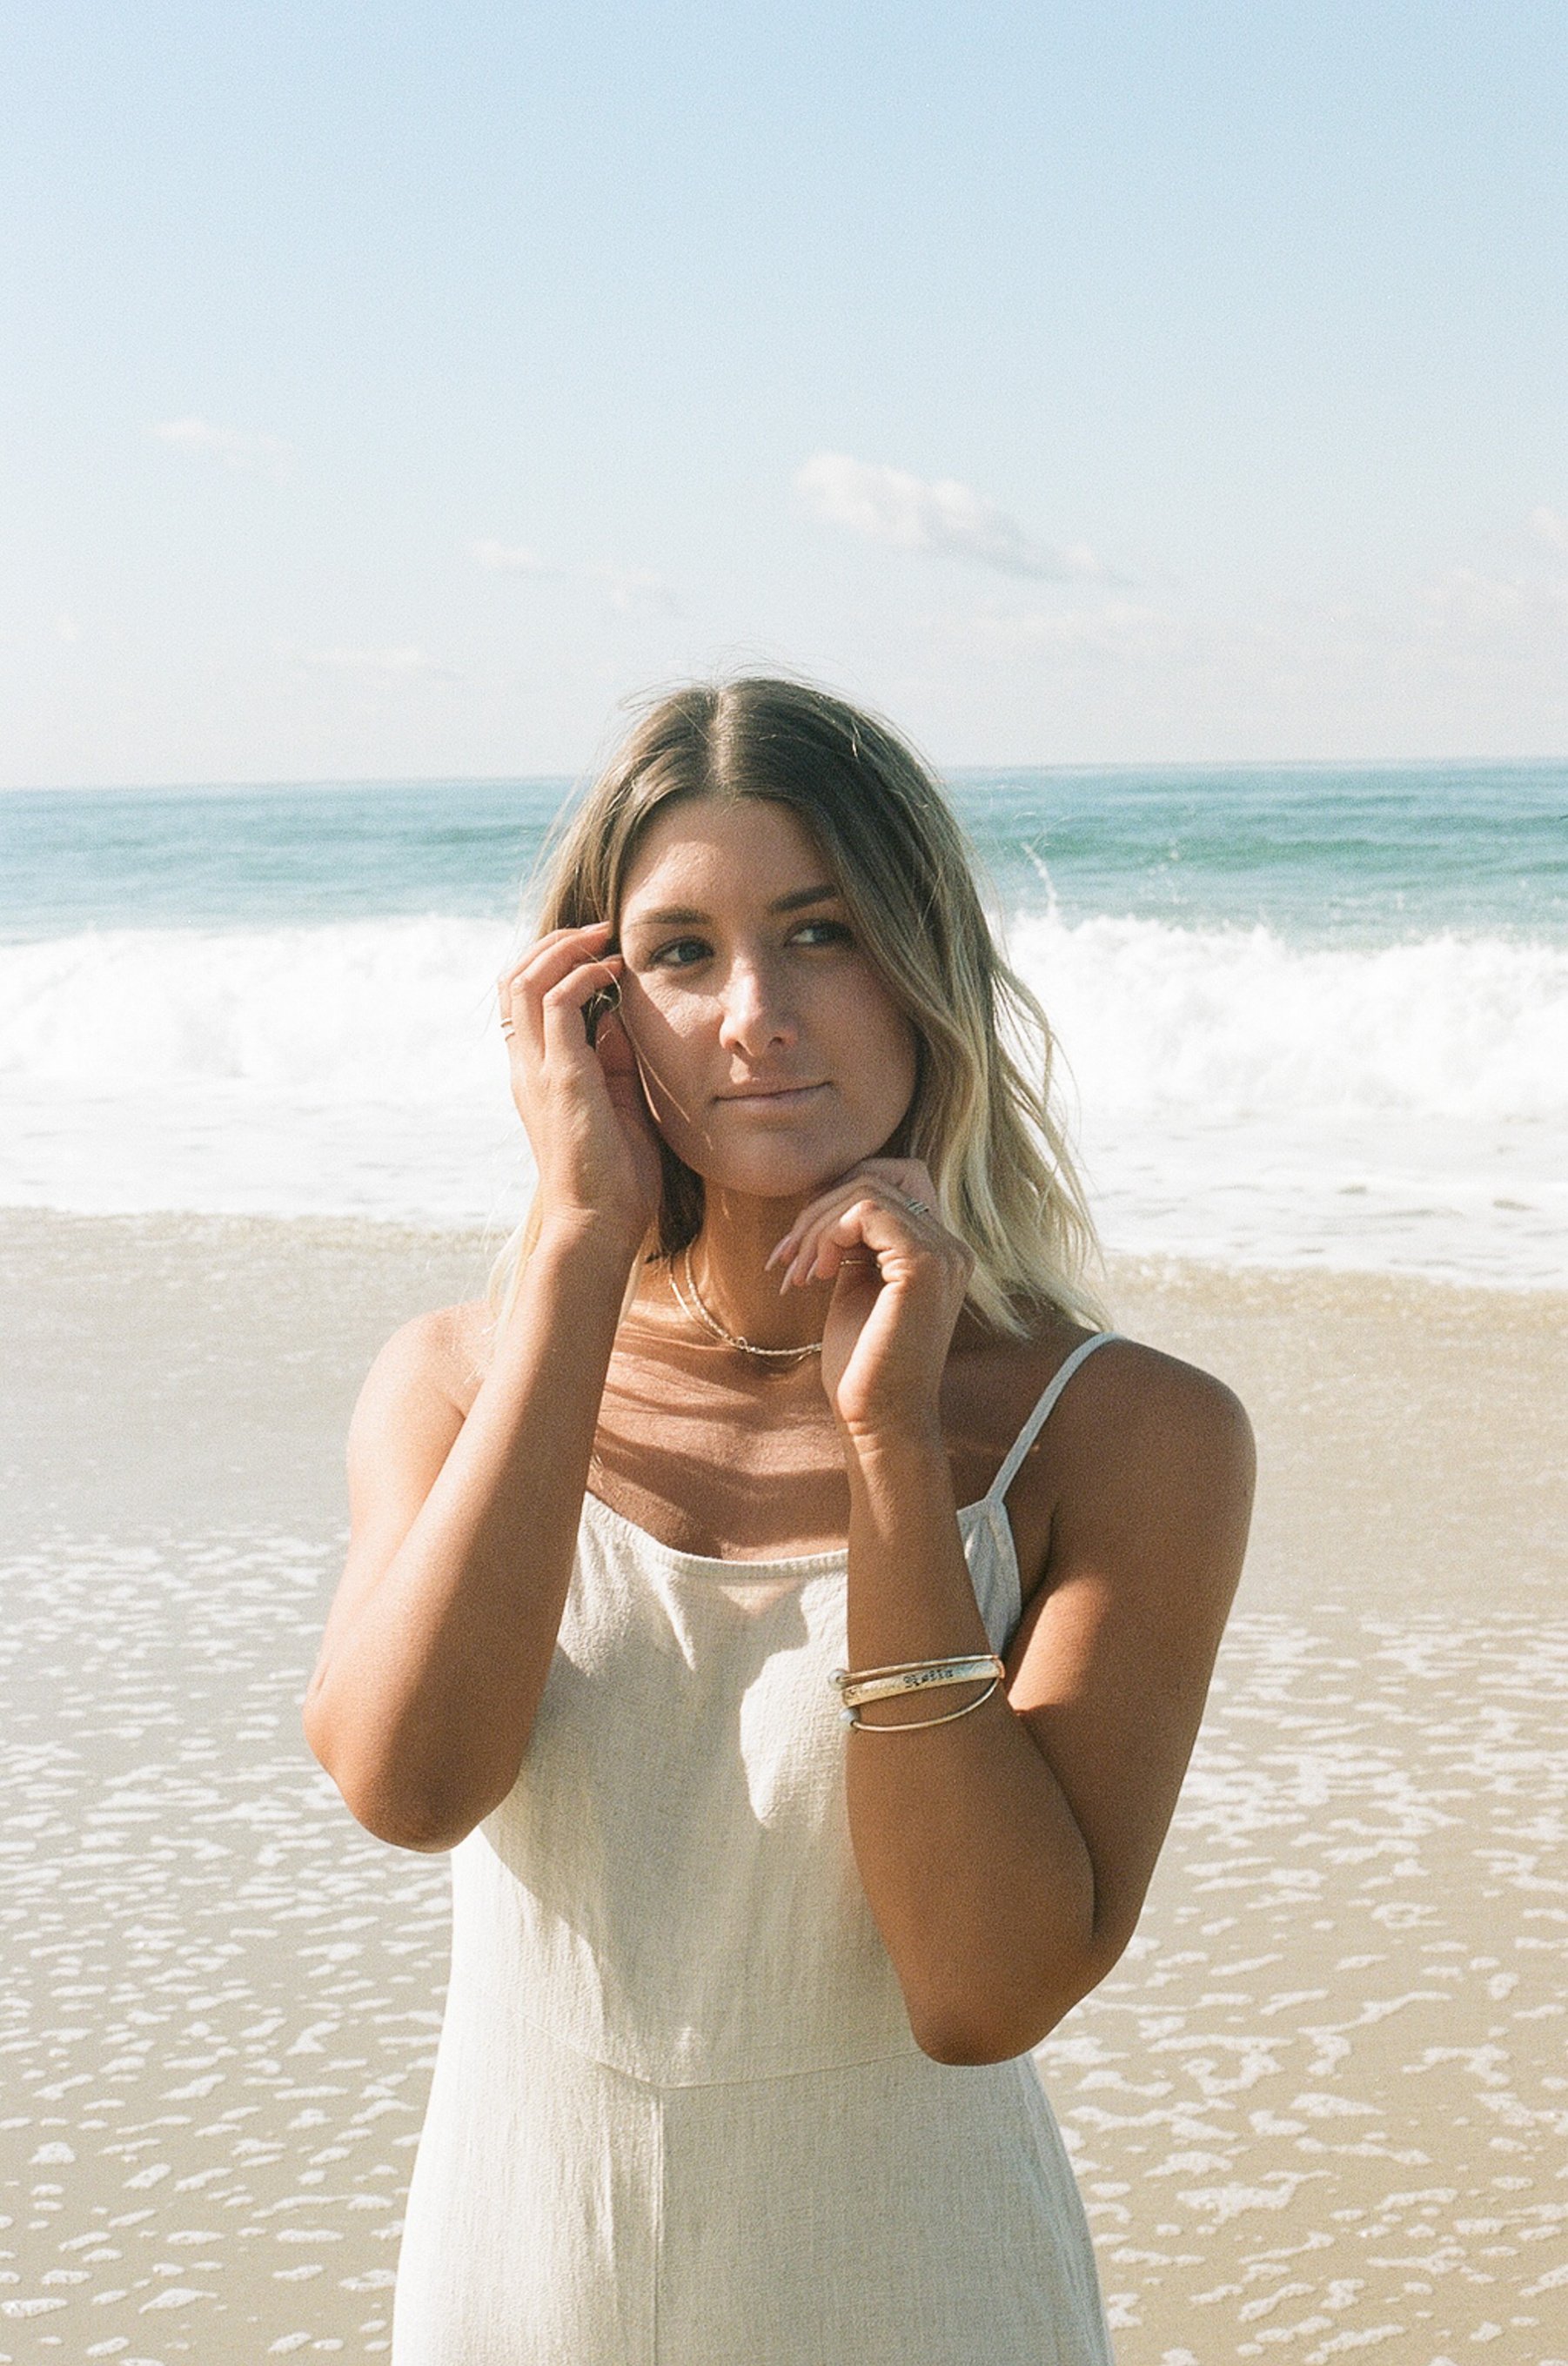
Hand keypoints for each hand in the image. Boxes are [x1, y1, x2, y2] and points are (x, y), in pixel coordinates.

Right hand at [497, 922, 663, 1247]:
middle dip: (553, 942)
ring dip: (564, 948)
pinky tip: (613, 974)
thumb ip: (611, 1058)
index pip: (521, 998)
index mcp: (534, 1071)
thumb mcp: (617, 1100)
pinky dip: (582, 976)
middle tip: (598, 930)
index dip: (551, 962)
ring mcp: (537, 1070)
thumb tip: (616, 1014)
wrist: (601, 1223)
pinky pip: (556, 1004)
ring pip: (524, 980)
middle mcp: (526, 1065)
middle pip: (512, 977)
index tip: (599, 950)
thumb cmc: (615, 1173)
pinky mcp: (560, 1078)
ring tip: (603, 938)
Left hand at [764, 1158, 974, 1440]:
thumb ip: (856, 1243)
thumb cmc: (862, 1365)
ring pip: (866, 1191)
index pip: (897, 1178)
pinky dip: (827, 1233)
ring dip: (815, 1226)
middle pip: (878, 1177)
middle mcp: (951, 1247)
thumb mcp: (857, 1287)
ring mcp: (943, 1254)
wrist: (878, 1421)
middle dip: (819, 1209)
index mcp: (940, 1251)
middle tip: (787, 1259)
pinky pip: (866, 1210)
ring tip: (798, 1273)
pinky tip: (816, 1274)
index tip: (806, 1241)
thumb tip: (826, 1199)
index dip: (843, 1192)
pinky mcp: (923, 1266)